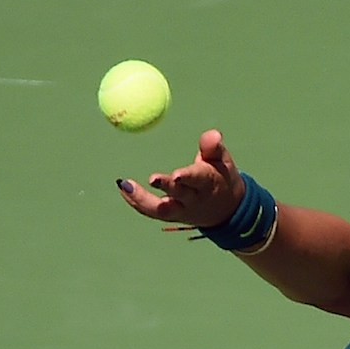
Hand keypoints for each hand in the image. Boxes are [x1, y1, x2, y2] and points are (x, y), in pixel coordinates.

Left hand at [117, 129, 245, 227]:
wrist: (226, 209)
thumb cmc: (221, 177)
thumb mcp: (223, 160)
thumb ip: (213, 147)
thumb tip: (213, 133)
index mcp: (208, 183)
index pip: (198, 180)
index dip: (188, 177)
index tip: (178, 174)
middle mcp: (194, 200)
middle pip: (179, 195)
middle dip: (166, 187)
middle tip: (152, 178)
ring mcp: (181, 210)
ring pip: (161, 209)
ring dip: (142, 198)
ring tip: (124, 184)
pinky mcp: (171, 215)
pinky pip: (151, 211)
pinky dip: (135, 201)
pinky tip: (123, 188)